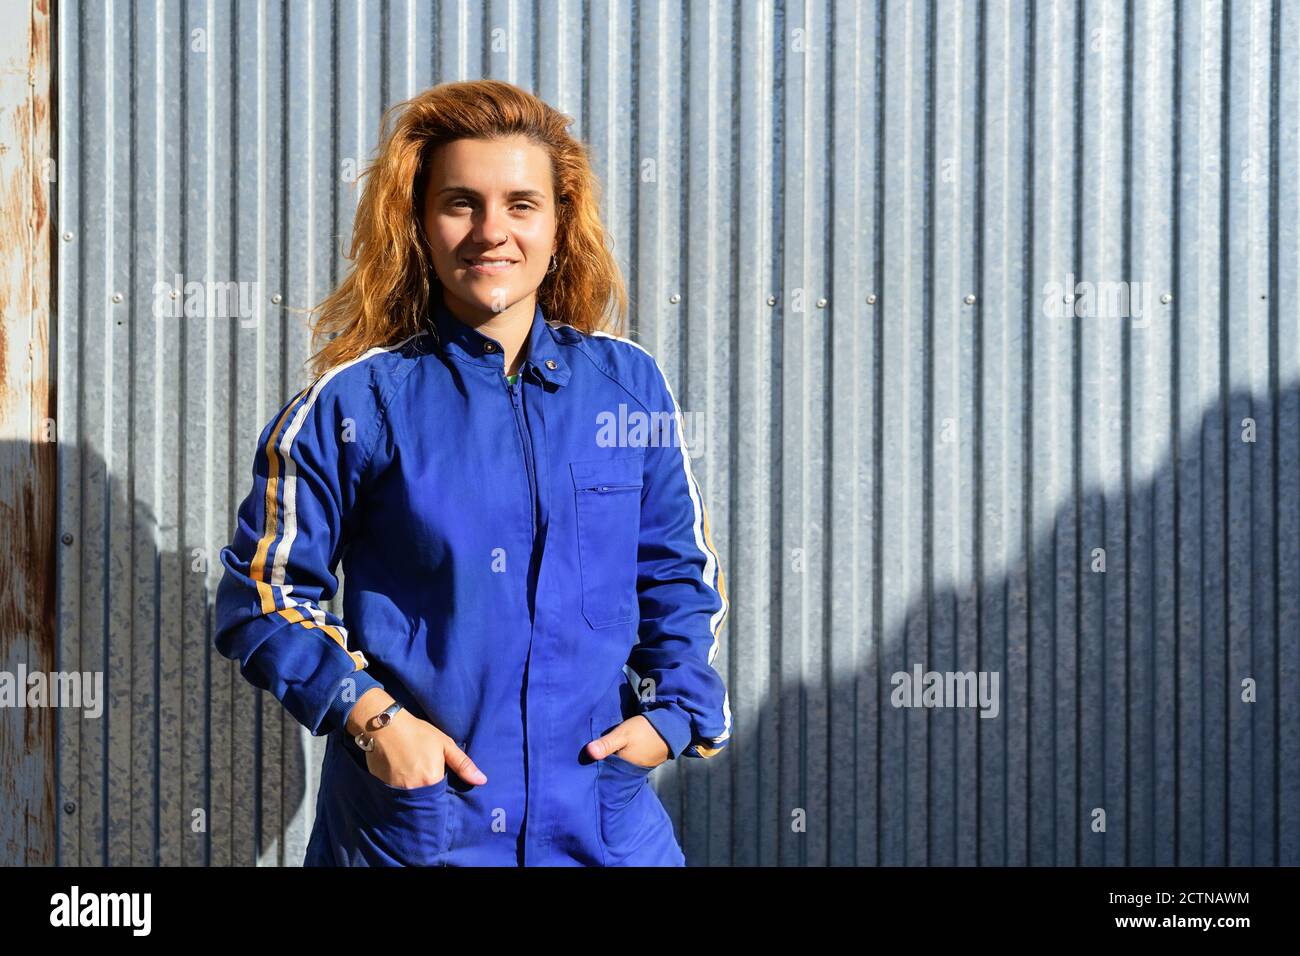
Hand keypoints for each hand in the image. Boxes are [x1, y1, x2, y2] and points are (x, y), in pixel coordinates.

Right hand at [357, 705, 487, 788]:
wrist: (385, 726)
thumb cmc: (418, 732)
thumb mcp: (445, 744)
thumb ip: (463, 764)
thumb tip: (482, 781)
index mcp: (432, 779)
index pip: (442, 799)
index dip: (443, 795)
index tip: (442, 790)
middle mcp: (414, 789)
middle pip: (426, 802)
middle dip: (429, 798)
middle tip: (426, 782)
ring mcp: (397, 790)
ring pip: (411, 800)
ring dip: (415, 794)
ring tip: (414, 780)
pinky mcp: (383, 788)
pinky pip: (396, 796)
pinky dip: (401, 790)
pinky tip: (401, 777)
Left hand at [586, 714, 669, 768]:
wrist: (672, 727)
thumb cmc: (645, 730)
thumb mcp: (622, 734)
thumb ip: (606, 744)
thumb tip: (587, 753)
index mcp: (624, 766)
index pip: (606, 768)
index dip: (598, 763)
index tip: (588, 760)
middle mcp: (633, 771)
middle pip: (616, 767)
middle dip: (608, 762)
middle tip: (598, 754)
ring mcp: (643, 766)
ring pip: (625, 764)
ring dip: (619, 759)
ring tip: (610, 752)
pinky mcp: (650, 760)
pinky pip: (635, 761)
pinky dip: (629, 757)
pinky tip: (626, 750)